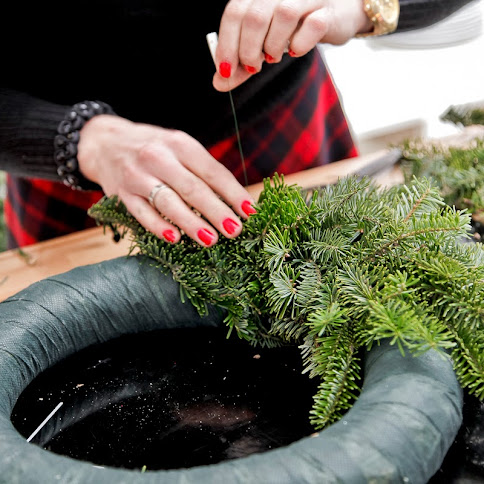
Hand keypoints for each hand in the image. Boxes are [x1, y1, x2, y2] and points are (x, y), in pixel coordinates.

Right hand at [77, 115, 255, 245]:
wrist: (105, 142)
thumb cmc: (154, 148)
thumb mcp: (179, 148)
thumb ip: (203, 170)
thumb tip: (234, 201)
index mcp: (180, 144)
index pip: (212, 171)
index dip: (233, 192)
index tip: (250, 212)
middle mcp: (159, 157)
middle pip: (192, 188)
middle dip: (216, 210)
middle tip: (235, 230)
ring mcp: (138, 176)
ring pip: (168, 202)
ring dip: (191, 222)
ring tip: (210, 239)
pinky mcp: (122, 194)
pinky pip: (141, 213)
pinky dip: (158, 226)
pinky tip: (175, 239)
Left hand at [212, 0, 371, 91]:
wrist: (339, 15)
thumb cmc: (296, 27)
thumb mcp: (264, 43)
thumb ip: (243, 61)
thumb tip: (219, 82)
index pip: (234, 12)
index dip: (226, 44)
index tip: (225, 71)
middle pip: (254, 15)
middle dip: (248, 50)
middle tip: (253, 67)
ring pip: (283, 15)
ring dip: (273, 46)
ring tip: (273, 57)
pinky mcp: (329, 11)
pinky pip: (312, 26)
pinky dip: (299, 46)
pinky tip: (295, 51)